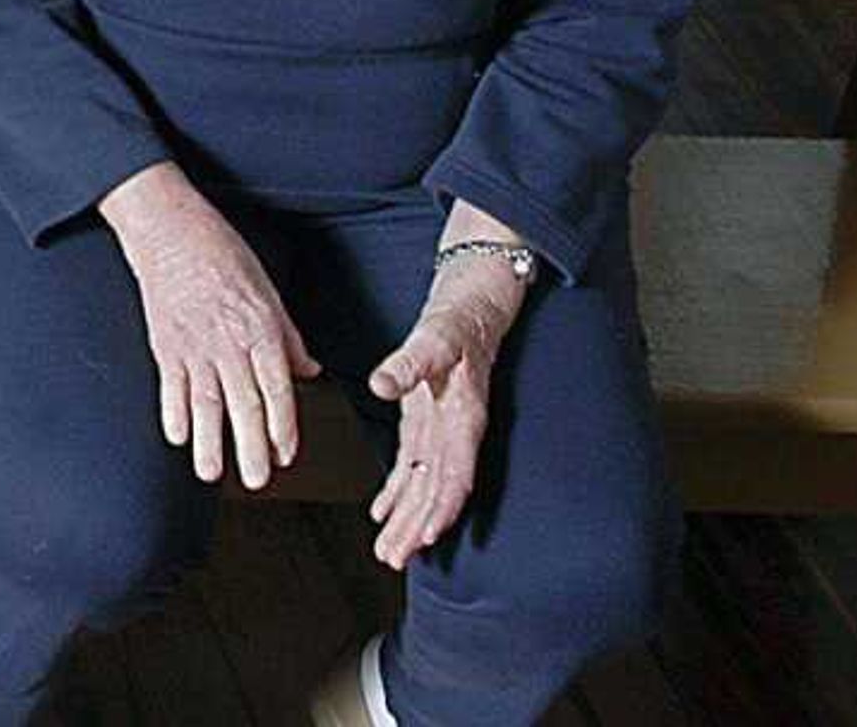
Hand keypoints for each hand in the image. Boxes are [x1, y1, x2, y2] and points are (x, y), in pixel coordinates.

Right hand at [99, 162, 318, 490]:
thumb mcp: (268, 289)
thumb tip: (307, 371)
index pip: (276, 388)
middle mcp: (228, 341)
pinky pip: (169, 386)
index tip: (285, 455)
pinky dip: (171, 412)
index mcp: (259, 328)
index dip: (282, 426)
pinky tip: (176, 437)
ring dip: (208, 442)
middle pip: (242, 404)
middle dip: (250, 448)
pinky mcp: (164, 342)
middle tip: (255, 480)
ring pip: (204, 402)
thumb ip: (288, 336)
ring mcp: (193, 344)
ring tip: (211, 473)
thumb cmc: (221, 251)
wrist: (168, 227)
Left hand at [365, 254, 529, 566]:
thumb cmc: (459, 317)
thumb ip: (411, 361)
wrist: (473, 299)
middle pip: (439, 490)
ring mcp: (444, 428)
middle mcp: (457, 430)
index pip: (454, 475)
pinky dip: (400, 490)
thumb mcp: (436, 334)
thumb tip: (384, 383)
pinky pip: (416, 465)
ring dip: (408, 517)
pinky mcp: (430, 420)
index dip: (439, 509)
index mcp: (463, 417)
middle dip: (417, 527)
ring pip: (427, 484)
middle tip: (392, 558)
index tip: (423, 539)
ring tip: (388, 550)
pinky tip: (383, 512)